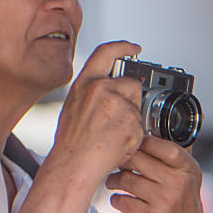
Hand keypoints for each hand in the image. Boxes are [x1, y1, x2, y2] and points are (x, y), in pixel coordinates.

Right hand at [47, 42, 146, 183]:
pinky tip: (117, 144)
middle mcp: (101, 89)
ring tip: (112, 135)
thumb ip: (93, 94)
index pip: (106, 53)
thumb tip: (108, 93)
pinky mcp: (130, 120)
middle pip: (131, 84)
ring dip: (131, 121)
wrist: (73, 165)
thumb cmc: (71, 143)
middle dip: (130, 102)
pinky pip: (141, 127)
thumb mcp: (74, 107)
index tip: (133, 48)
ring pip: (137, 108)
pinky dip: (133, 138)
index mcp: (85, 83)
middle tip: (115, 122)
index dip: (123, 47)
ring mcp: (117, 103)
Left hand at [106, 137, 209, 212]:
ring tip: (113, 181)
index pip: (165, 147)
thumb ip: (176, 153)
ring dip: (114, 180)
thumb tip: (161, 122)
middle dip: (122, 160)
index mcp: (187, 168)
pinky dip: (116, 199)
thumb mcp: (189, 174)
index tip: (131, 141)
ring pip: (127, 180)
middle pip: (138, 160)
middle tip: (115, 161)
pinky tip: (119, 198)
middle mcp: (178, 183)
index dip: (144, 141)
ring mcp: (165, 201)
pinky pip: (123, 201)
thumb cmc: (183, 200)